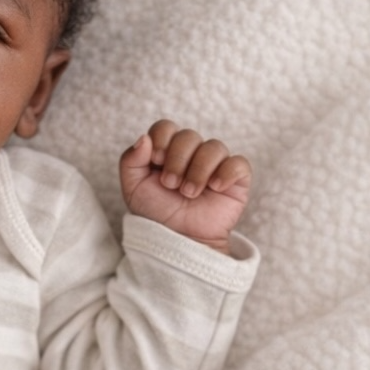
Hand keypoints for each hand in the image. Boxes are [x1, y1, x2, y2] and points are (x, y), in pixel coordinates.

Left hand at [119, 119, 251, 253]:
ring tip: (189, 194)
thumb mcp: (133, 189)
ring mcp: (215, 165)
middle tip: (171, 185)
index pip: (166, 127)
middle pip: (188, 135)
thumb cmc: (156, 215)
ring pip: (214, 147)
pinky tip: (215, 188)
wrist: (178, 242)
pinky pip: (239, 163)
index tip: (156, 161)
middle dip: (177, 160)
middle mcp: (192, 154)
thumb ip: (130, 161)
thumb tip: (143, 138)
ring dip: (198, 170)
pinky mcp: (236, 180)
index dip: (161, 139)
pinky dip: (226, 173)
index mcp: (166, 152)